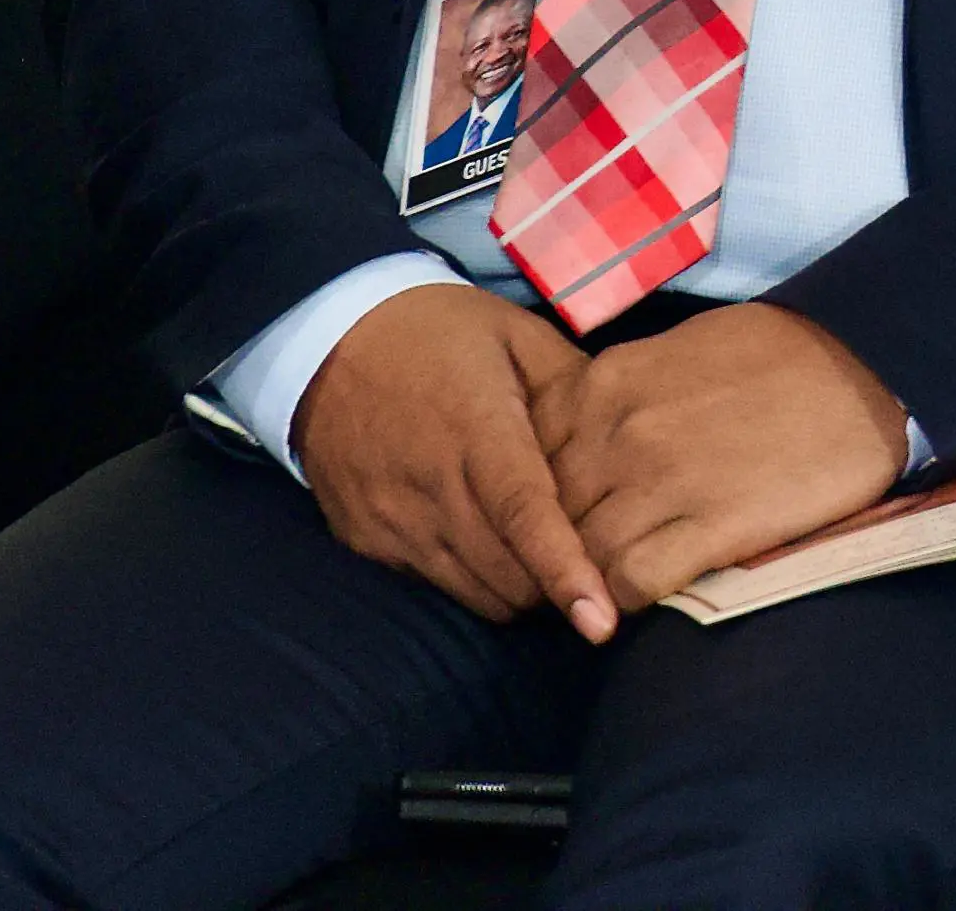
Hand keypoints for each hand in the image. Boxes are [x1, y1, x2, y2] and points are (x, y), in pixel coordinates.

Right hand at [295, 283, 613, 639]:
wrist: (327, 338)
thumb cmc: (440, 332)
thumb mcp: (519, 335)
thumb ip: (576, 389)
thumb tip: (628, 440)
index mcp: (477, 430)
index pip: (524, 517)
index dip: (565, 572)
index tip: (601, 624)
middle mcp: (430, 487)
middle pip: (507, 576)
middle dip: (558, 586)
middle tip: (596, 563)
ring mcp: (392, 521)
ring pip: (474, 593)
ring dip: (519, 589)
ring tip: (546, 555)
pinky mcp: (366, 540)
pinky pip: (436, 584)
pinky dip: (475, 579)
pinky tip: (492, 544)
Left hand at [538, 301, 909, 613]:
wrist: (868, 367)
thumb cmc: (779, 354)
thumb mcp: (677, 351)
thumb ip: (618, 395)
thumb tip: (583, 439)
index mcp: (606, 383)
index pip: (526, 460)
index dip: (536, 498)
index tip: (559, 517)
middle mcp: (618, 432)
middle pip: (546, 515)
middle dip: (555, 546)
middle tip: (573, 568)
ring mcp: (662, 480)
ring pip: (578, 556)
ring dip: (587, 581)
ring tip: (604, 592)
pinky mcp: (711, 525)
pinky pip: (630, 583)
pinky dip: (625, 599)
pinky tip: (645, 597)